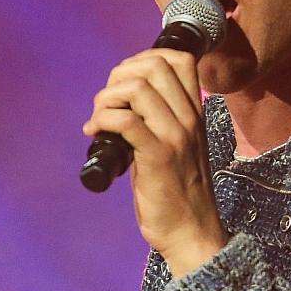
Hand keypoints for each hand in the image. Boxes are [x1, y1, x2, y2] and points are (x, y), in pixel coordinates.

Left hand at [83, 48, 228, 277]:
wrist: (192, 232)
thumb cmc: (178, 192)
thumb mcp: (179, 146)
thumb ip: (161, 120)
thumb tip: (122, 101)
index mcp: (195, 113)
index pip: (181, 59)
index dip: (145, 58)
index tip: (125, 82)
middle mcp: (189, 119)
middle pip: (154, 65)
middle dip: (120, 75)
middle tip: (107, 102)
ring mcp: (175, 137)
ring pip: (137, 89)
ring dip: (106, 99)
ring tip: (98, 120)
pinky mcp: (158, 158)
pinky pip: (125, 121)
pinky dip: (102, 120)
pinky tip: (95, 135)